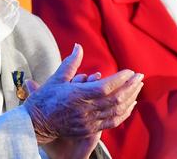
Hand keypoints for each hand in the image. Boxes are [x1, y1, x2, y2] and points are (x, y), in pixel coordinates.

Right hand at [23, 44, 143, 143]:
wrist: (36, 123)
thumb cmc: (44, 99)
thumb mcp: (56, 78)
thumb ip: (71, 63)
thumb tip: (78, 46)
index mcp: (77, 95)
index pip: (106, 87)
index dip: (121, 79)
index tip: (130, 71)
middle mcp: (85, 109)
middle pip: (115, 99)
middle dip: (130, 87)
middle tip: (140, 77)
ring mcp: (88, 121)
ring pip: (116, 111)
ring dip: (130, 98)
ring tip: (138, 88)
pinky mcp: (89, 129)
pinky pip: (112, 122)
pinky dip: (124, 113)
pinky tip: (130, 105)